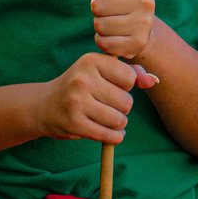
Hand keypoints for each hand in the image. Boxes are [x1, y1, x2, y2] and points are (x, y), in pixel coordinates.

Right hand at [36, 52, 156, 145]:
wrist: (44, 106)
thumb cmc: (80, 87)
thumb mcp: (100, 71)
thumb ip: (130, 72)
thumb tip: (153, 80)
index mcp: (90, 61)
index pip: (129, 77)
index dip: (125, 86)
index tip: (112, 87)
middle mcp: (82, 79)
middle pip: (126, 101)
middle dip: (122, 108)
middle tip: (107, 106)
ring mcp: (77, 102)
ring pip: (119, 120)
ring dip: (118, 124)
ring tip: (107, 119)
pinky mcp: (74, 124)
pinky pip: (108, 135)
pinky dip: (114, 137)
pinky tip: (109, 133)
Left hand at [89, 0, 157, 63]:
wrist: (142, 26)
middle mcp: (146, 1)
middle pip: (97, 5)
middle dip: (97, 8)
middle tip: (109, 9)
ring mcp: (143, 23)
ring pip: (100, 25)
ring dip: (100, 24)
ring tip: (111, 21)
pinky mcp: (138, 43)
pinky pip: (104, 42)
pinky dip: (103, 40)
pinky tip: (113, 35)